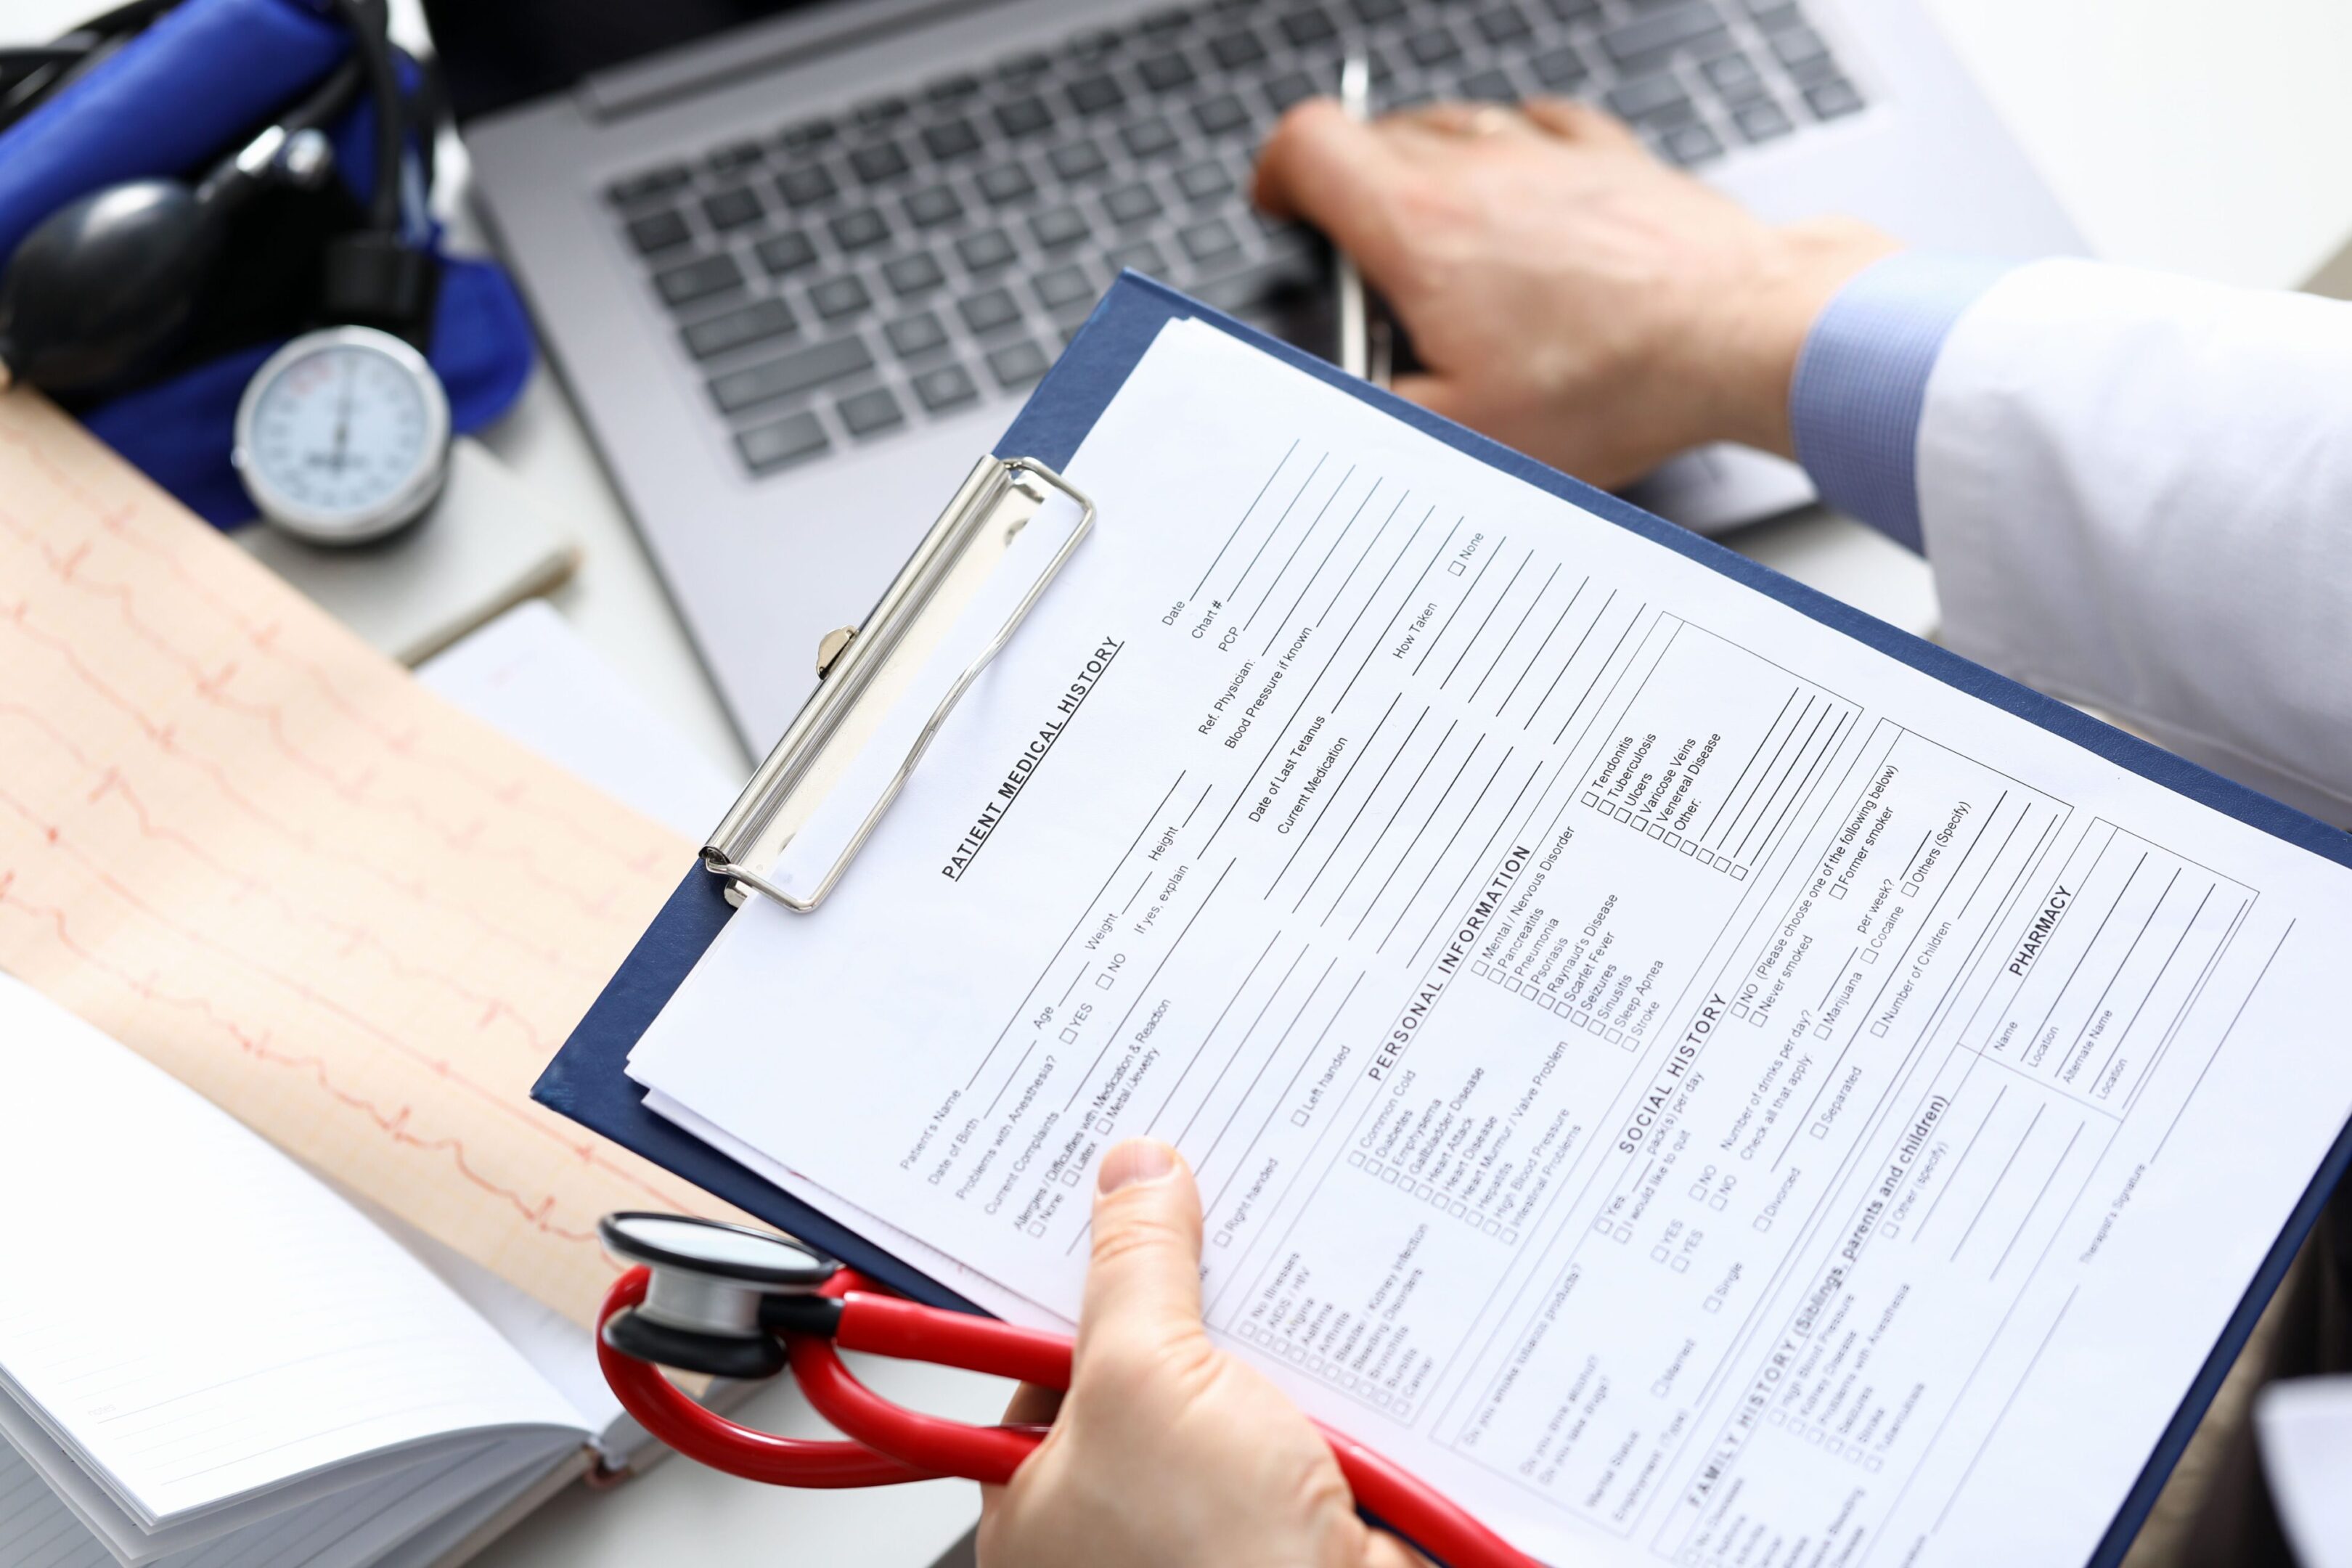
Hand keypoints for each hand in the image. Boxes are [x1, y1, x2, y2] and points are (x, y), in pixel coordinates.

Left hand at [977, 1139, 1423, 1567]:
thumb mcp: (1145, 1386)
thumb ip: (1133, 1274)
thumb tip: (1131, 1178)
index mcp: (1043, 1486)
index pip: (1048, 1339)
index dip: (1085, 1253)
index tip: (1117, 1170)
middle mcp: (1133, 1502)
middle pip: (1160, 1343)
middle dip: (1200, 1275)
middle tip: (1225, 1176)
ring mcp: (1229, 1506)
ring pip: (1255, 1368)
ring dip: (1288, 1321)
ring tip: (1308, 1231)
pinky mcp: (1315, 1504)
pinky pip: (1331, 1405)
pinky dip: (1355, 1368)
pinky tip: (1369, 1315)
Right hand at [1252, 98, 1899, 488]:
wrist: (1741, 332)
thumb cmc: (1615, 383)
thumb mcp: (1469, 435)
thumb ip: (1386, 415)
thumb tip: (1350, 410)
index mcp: (1420, 226)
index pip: (1308, 145)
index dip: (1277, 173)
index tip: (1283, 208)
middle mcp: (1478, 165)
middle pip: (1374, 133)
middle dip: (1350, 186)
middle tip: (1364, 253)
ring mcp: (1548, 152)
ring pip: (1453, 123)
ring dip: (1428, 169)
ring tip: (1441, 237)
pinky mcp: (1611, 156)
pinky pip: (1536, 125)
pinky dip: (1512, 155)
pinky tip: (1524, 198)